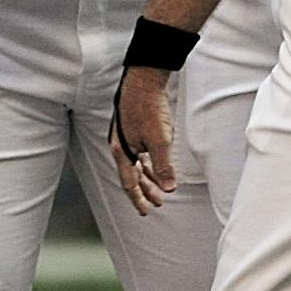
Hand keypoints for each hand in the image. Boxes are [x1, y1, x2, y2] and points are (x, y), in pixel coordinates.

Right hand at [111, 66, 179, 212]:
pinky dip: (150, 163)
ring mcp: (127, 137)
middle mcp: (121, 146)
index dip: (138, 198)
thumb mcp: (159, 140)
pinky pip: (141, 153)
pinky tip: (159, 165)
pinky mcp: (134, 128)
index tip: (145, 211)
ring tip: (160, 188)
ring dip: (149, 177)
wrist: (144, 79)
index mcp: (122, 151)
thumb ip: (164, 166)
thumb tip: (169, 188)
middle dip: (145, 190)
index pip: (129, 182)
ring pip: (137, 164)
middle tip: (157, 203)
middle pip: (132, 175)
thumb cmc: (148, 107)